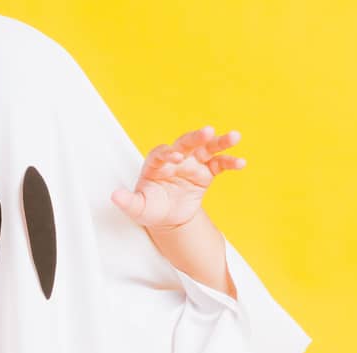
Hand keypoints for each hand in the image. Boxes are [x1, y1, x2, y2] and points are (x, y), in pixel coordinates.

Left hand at [111, 126, 244, 231]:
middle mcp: (176, 158)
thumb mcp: (138, 209)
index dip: (168, 153)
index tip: (176, 157)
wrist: (168, 218)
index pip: (162, 153)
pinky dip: (230, 162)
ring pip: (206, 148)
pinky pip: (219, 165)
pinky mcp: (206, 172)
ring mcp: (192, 163)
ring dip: (220, 142)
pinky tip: (241, 162)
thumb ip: (128, 202)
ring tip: (235, 136)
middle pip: (186, 143)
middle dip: (196, 137)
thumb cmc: (151, 209)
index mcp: (156, 163)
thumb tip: (115, 196)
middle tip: (207, 131)